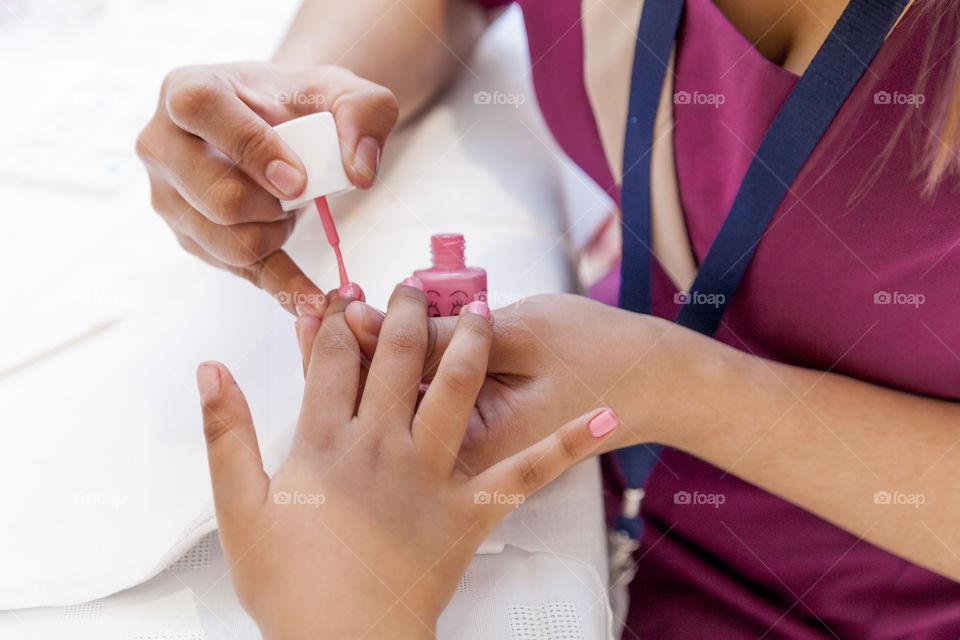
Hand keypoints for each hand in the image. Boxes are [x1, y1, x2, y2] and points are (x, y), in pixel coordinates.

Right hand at [137, 62, 397, 314]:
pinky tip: (312, 298)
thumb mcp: (344, 92)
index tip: (298, 180)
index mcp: (187, 89)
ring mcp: (169, 196)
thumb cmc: (304, 105)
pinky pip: (238, 271)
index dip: (251, 147)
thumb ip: (366, 113)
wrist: (285, 126)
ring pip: (224, 242)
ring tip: (291, 207)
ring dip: (276, 235)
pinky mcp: (190, 236)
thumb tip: (360, 172)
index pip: (200, 109)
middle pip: (215, 196)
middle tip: (303, 194)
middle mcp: (163, 144)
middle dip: (273, 207)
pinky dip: (282, 284)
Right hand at [196, 287, 618, 638]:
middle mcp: (380, 445)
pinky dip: (566, 444)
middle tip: (414, 284)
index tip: (345, 292)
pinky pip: (526, 472)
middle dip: (402, 315)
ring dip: (470, 346)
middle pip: (393, 361)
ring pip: (454, 392)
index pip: (330, 362)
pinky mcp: (470, 510)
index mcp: (323, 442)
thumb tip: (211, 367)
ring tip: (483, 310)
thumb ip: (225, 433)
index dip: (336, 321)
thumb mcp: (238, 509)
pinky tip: (600, 417)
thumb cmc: (286, 585)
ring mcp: (429, 475)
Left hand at [344, 293, 685, 473]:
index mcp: (471, 445)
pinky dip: (394, 371)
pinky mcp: (474, 441)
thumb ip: (444, 339)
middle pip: (376, 405)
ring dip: (363, 360)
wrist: (653, 384)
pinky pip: (418, 406)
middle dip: (344, 350)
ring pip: (390, 409)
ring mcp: (465, 457)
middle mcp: (459, 462)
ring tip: (336, 314)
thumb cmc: (595, 355)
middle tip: (323, 302)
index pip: (387, 389)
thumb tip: (372, 322)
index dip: (352, 340)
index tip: (333, 301)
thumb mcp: (520, 336)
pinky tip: (377, 340)